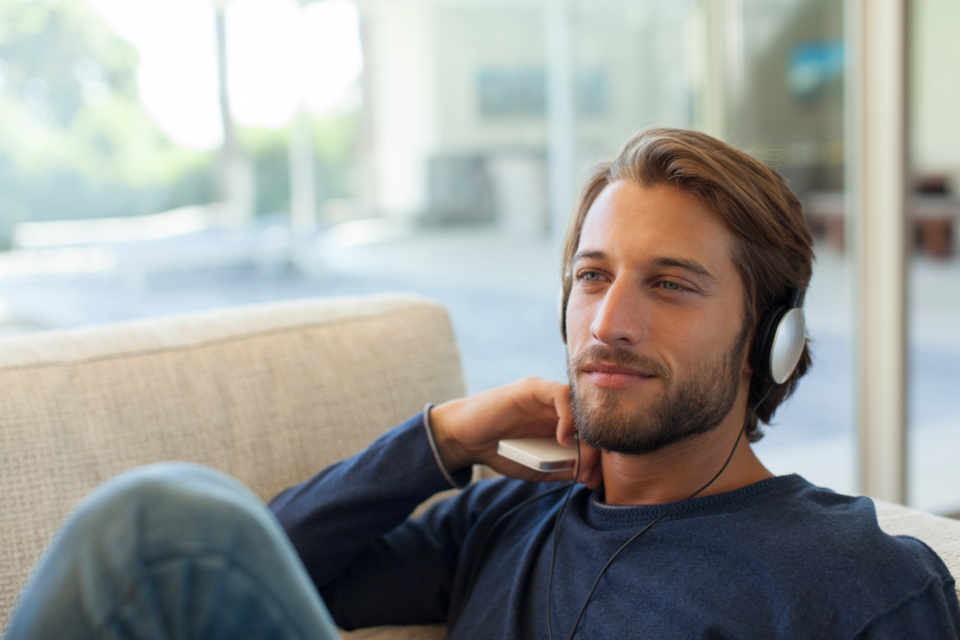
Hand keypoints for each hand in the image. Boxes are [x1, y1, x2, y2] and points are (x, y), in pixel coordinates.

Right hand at [429, 377, 601, 488]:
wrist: (464, 440)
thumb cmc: (500, 451)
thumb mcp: (537, 468)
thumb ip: (561, 469)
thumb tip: (589, 474)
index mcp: (560, 423)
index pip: (590, 433)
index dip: (597, 457)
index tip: (592, 480)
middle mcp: (556, 406)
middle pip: (589, 421)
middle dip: (595, 450)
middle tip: (590, 474)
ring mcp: (545, 395)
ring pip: (580, 407)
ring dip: (586, 435)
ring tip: (581, 460)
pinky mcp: (532, 388)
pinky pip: (561, 394)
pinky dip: (568, 416)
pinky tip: (563, 439)